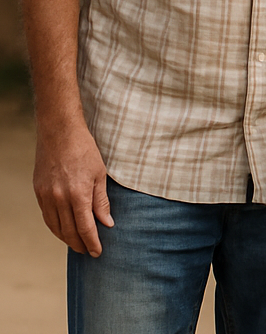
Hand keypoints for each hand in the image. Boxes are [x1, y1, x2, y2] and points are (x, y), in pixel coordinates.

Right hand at [33, 122, 113, 256]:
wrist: (59, 132)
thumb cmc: (85, 150)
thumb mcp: (100, 174)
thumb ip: (101, 201)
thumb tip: (106, 223)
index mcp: (78, 194)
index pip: (85, 227)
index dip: (92, 242)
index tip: (97, 252)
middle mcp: (60, 198)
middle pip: (69, 231)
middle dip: (79, 244)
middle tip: (88, 251)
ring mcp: (47, 196)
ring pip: (55, 226)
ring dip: (66, 238)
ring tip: (77, 243)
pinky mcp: (39, 192)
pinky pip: (47, 216)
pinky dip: (55, 226)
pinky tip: (63, 229)